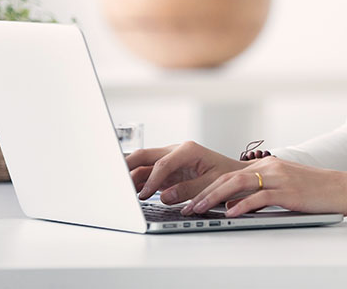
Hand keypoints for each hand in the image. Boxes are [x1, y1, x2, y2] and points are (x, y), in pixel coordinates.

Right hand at [126, 140, 244, 204]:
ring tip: (116, 191)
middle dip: (126, 166)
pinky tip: (128, 193)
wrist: (234, 174)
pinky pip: (146, 174)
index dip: (151, 180)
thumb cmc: (226, 175)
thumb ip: (189, 190)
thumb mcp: (212, 183)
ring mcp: (169, 160)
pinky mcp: (166, 171)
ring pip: (142, 165)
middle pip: (144, 155)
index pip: (162, 164)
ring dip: (128, 176)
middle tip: (112, 180)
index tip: (143, 196)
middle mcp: (175, 151)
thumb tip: (165, 196)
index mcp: (188, 150)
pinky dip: (136, 183)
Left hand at [180, 155, 346, 218]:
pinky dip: (242, 206)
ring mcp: (278, 178)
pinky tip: (230, 214)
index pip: (229, 174)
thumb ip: (260, 192)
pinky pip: (259, 197)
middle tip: (186, 207)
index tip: (190, 200)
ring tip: (199, 210)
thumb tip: (235, 206)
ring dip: (214, 198)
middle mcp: (269, 167)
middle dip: (203, 193)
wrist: (341, 188)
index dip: (206, 187)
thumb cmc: (314, 190)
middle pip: (227, 178)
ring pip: (238, 185)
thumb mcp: (284, 186)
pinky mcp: (287, 191)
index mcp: (267, 165)